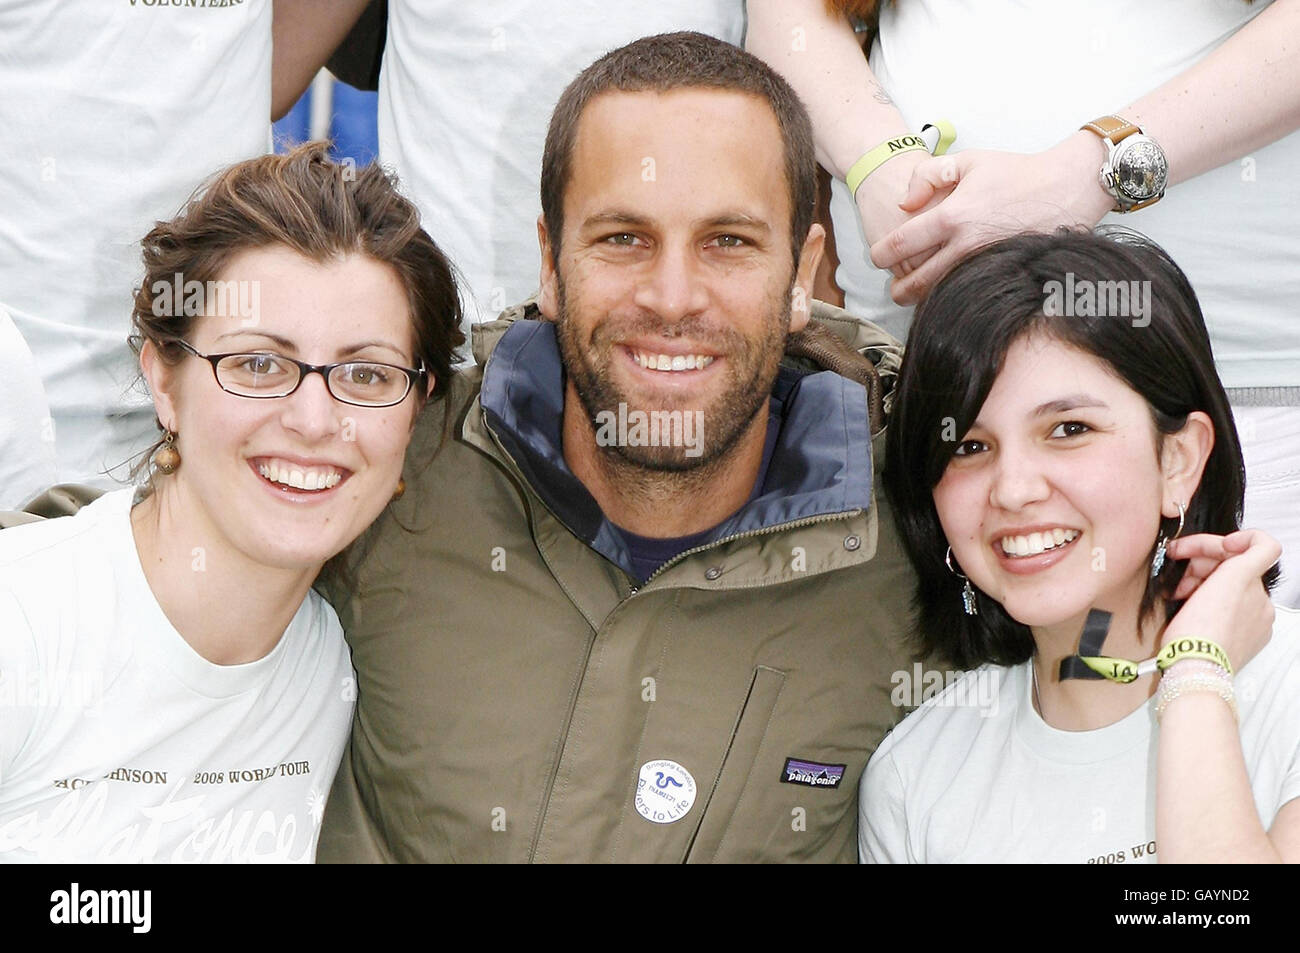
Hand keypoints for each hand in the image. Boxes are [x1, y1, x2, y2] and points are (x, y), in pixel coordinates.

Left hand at [868, 132, 1115, 303]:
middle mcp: (966, 246)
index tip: (877, 257)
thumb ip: (927, 175)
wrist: (1068, 188)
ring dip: (922, 298)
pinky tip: (945, 291)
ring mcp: (985, 265)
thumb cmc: (1017, 172)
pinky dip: (951, 295)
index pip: (900, 245)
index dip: (880, 255)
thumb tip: (904, 204)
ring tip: (913, 293)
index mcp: (951, 217)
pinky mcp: (1003, 276)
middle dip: (898, 289)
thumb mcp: (967, 160)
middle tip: (893, 287)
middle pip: (916, 282)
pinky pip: (967, 293)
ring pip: (941, 295)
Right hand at [1162, 530, 1281, 671]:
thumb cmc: (1202, 629)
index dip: (1232, 539)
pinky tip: (1188, 611)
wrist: (1193, 669)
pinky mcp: (1238, 642)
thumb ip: (1256, 550)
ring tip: (1177, 594)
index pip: (1260, 547)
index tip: (1213, 547)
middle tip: (1177, 569)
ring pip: (1224, 590)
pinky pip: (1222, 613)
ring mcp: (1250, 625)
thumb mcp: (1233, 577)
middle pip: (1232, 568)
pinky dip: (1205, 606)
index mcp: (1257, 587)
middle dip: (1202, 563)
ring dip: (1199, 584)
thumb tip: (1253, 540)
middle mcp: (1260, 605)